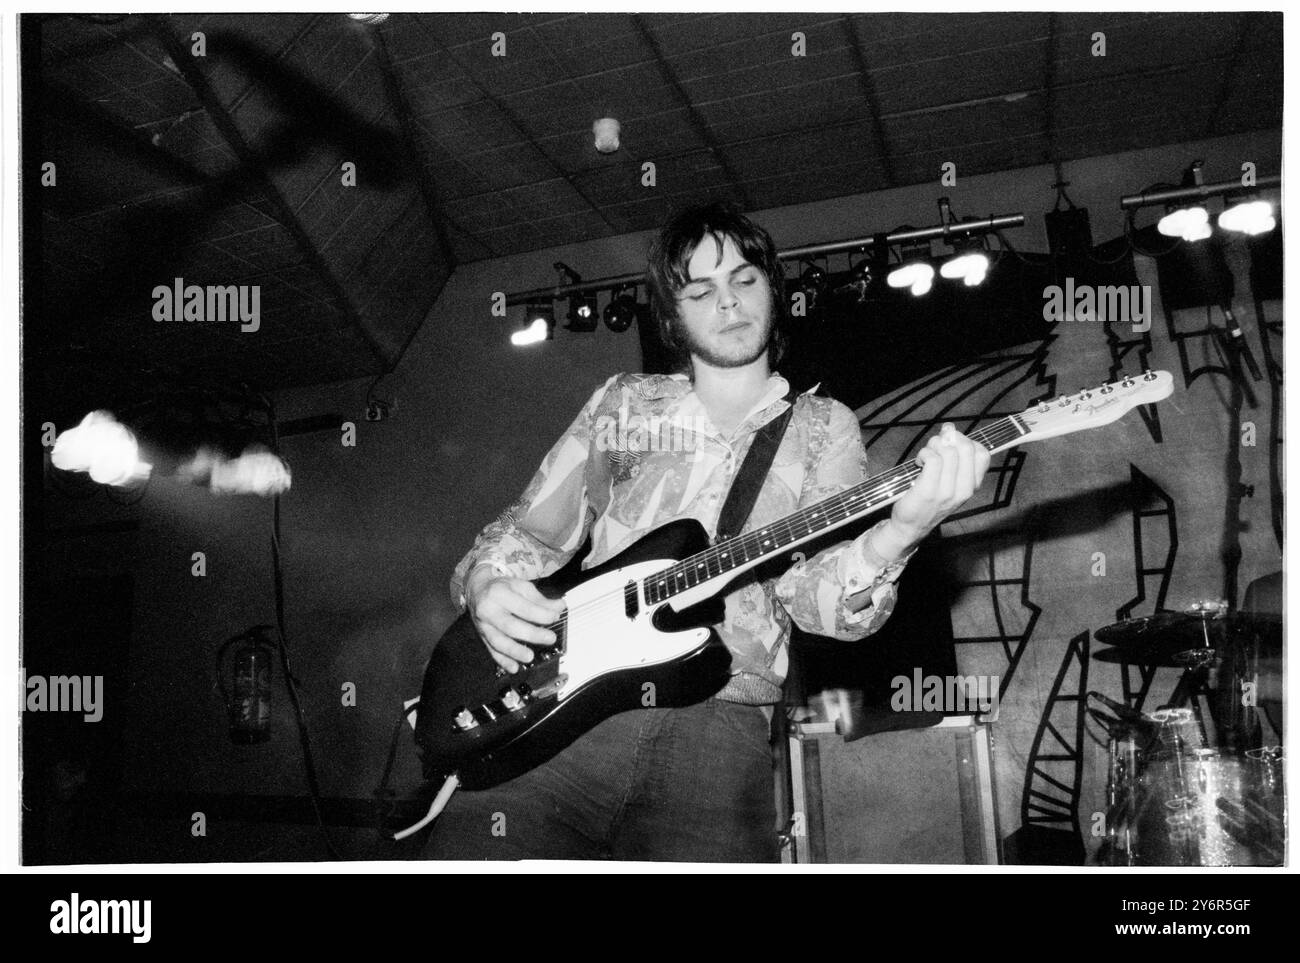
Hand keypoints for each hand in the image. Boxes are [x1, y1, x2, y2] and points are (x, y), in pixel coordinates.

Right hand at [464, 566, 565, 673]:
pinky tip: (514, 667)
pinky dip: (503, 661)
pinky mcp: (482, 636)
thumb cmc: (501, 588)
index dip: (541, 615)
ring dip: (514, 651)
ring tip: (529, 657)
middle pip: (510, 626)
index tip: (555, 618)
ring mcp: (483, 625)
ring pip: (498, 641)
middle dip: (532, 634)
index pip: (523, 607)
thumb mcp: (521, 587)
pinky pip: (492, 650)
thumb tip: (559, 607)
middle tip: (550, 638)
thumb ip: (541, 600)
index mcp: (499, 593)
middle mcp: (488, 610)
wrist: (477, 590)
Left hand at [888, 423, 990, 545]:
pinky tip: (919, 462)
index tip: (951, 442)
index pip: (983, 454)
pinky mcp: (928, 492)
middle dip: (948, 438)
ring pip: (948, 452)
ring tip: (924, 455)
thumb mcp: (949, 482)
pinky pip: (933, 460)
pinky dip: (924, 454)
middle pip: (966, 448)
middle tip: (935, 446)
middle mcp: (964, 490)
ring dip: (932, 446)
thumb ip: (954, 458)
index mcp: (972, 486)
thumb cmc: (928, 499)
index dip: (967, 440)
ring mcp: (947, 492)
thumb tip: (950, 429)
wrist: (911, 527)